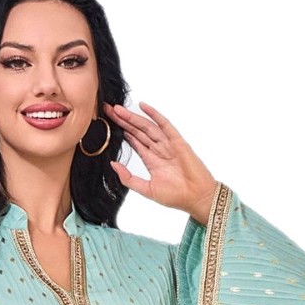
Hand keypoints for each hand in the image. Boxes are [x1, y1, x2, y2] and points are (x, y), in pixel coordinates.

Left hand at [102, 101, 218, 223]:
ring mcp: (168, 144)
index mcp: (152, 161)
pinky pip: (164, 125)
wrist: (196, 198)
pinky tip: (142, 106)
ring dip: (133, 117)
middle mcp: (159, 150)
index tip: (109, 123)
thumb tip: (113, 165)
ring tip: (118, 109)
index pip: (134, 141)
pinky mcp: (177, 142)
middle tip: (108, 109)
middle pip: (138, 131)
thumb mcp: (147, 190)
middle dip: (123, 121)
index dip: (122, 131)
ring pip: (147, 127)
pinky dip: (154, 115)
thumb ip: (129, 178)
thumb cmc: (176, 196)